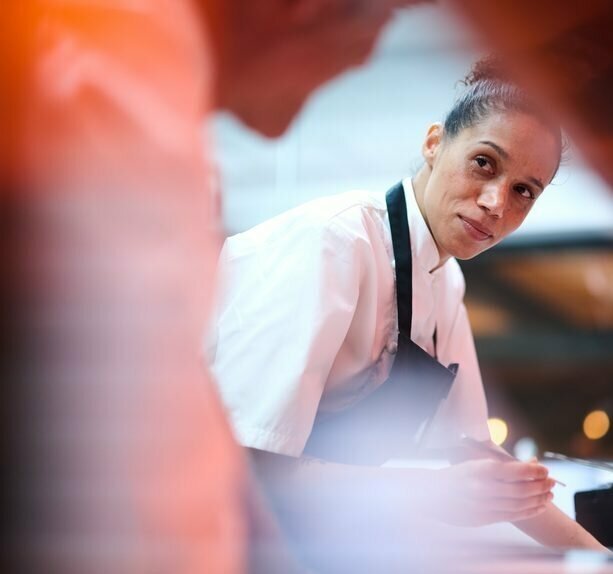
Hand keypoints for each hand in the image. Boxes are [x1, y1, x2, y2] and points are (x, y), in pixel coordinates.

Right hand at [428, 458, 554, 526]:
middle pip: (520, 490)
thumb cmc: (457, 475)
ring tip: (549, 494)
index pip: (515, 471)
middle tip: (552, 481)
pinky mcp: (483, 518)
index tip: (546, 469)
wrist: (432, 493)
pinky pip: (512, 516)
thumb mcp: (476, 463)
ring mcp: (483, 505)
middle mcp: (483, 488)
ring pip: (519, 505)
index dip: (534, 471)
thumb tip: (531, 464)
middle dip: (540, 486)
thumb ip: (503, 466)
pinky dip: (528, 511)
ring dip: (537, 499)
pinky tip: (538, 507)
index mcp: (481, 470)